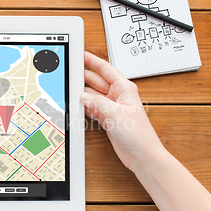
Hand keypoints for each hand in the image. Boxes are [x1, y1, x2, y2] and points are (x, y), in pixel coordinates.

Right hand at [80, 51, 163, 171]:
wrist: (142, 155)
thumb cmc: (138, 134)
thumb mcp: (115, 113)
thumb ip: (97, 102)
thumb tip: (83, 96)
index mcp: (124, 88)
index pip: (105, 69)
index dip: (92, 60)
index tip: (81, 55)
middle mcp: (118, 96)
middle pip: (96, 81)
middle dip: (83, 77)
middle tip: (69, 73)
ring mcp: (112, 107)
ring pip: (92, 95)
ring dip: (81, 94)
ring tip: (68, 89)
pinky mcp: (107, 118)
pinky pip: (92, 108)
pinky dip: (83, 107)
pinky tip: (75, 106)